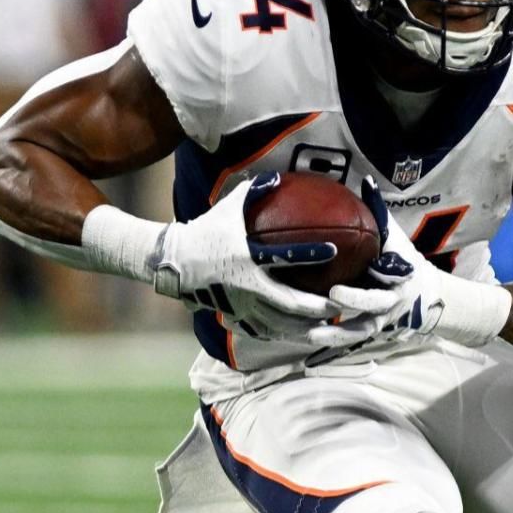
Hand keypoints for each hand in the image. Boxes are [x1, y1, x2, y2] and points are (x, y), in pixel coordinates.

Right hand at [154, 172, 339, 339]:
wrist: (172, 262)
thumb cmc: (204, 232)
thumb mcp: (228, 208)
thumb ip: (254, 191)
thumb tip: (277, 178)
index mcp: (247, 257)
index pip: (284, 256)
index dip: (310, 253)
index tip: (333, 251)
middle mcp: (247, 285)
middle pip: (290, 303)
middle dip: (317, 306)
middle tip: (340, 304)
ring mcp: (241, 305)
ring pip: (281, 324)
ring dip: (306, 326)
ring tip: (329, 324)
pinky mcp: (236, 317)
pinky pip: (265, 331)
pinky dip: (285, 334)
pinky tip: (302, 334)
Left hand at [313, 178, 510, 350]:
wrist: (428, 296)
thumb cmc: (405, 261)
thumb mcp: (397, 238)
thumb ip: (379, 215)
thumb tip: (365, 183)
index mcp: (398, 276)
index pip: (388, 274)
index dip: (376, 272)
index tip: (360, 269)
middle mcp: (391, 301)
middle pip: (374, 304)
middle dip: (354, 301)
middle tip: (332, 296)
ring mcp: (381, 320)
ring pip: (359, 330)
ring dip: (336, 334)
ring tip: (311, 333)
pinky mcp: (371, 331)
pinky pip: (350, 338)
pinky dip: (332, 339)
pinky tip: (307, 338)